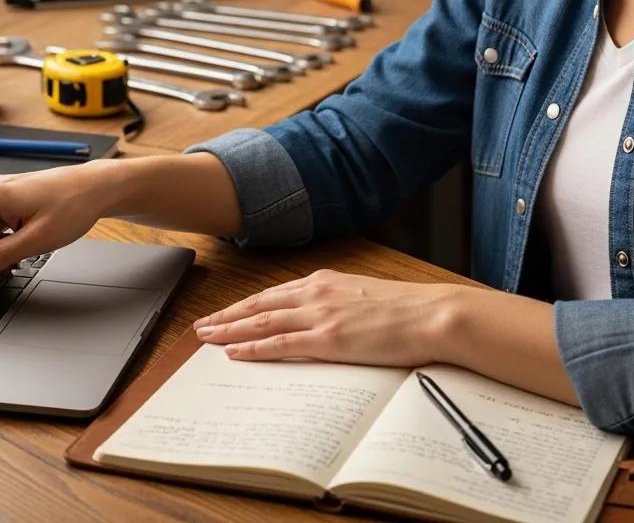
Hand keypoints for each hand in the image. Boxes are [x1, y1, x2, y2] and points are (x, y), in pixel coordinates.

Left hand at [193, 269, 463, 366]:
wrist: (432, 314)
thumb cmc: (406, 309)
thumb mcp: (363, 296)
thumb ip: (337, 302)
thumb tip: (324, 317)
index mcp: (325, 282)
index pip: (273, 294)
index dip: (245, 305)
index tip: (225, 312)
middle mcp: (316, 293)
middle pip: (259, 305)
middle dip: (227, 316)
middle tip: (201, 326)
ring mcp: (320, 315)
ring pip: (262, 322)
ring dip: (230, 330)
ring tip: (206, 338)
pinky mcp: (329, 338)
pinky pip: (281, 344)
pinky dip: (255, 348)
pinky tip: (235, 352)